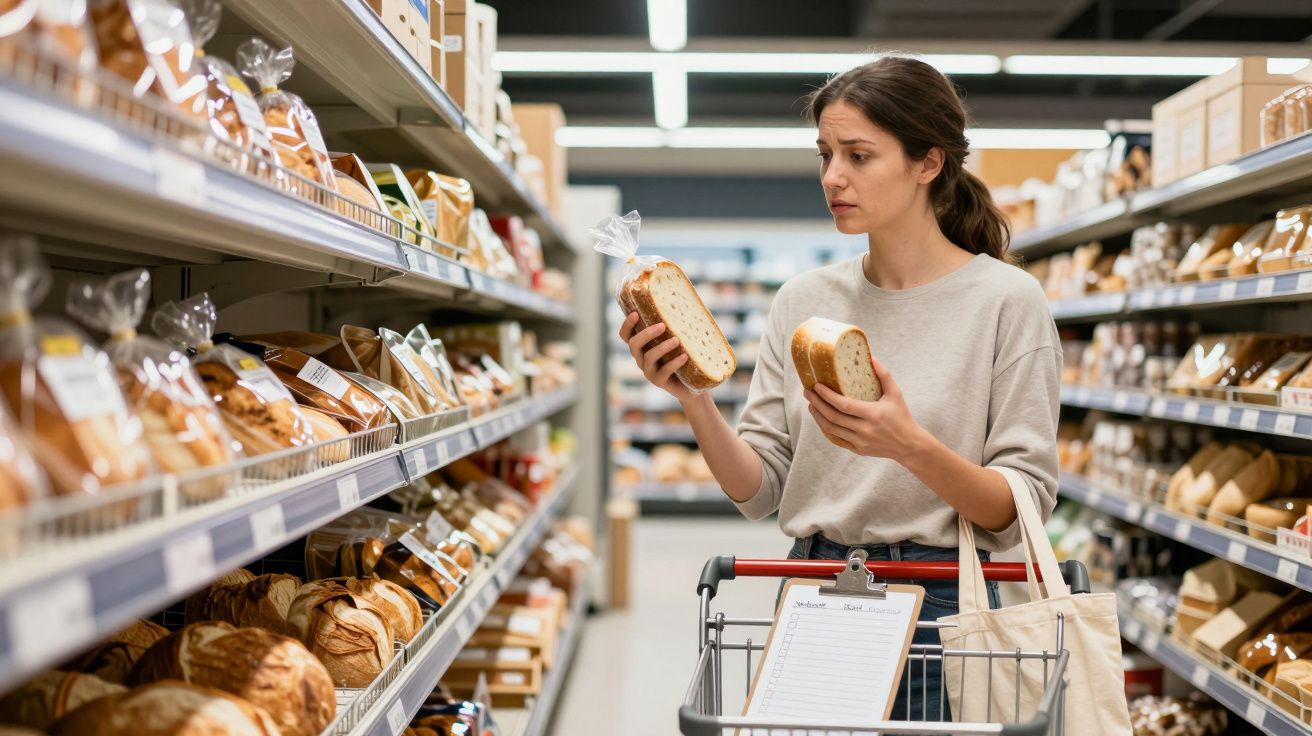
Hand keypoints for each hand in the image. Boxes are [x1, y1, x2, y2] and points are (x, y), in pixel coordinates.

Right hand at [619, 312, 696, 403]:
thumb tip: (688, 301)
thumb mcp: (679, 338)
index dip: (627, 324)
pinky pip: (663, 372)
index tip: (635, 313)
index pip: (626, 335)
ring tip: (677, 340)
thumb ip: (676, 324)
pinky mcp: (659, 382)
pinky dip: (673, 363)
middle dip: (646, 334)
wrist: (693, 383)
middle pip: (633, 344)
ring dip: (662, 347)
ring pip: (648, 357)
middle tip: (662, 325)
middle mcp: (641, 358)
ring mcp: (649, 371)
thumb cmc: (685, 355)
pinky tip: (685, 356)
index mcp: (642, 346)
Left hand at [804, 358, 927, 461]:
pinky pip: (836, 439)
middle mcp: (864, 429)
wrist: (909, 445)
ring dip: (818, 416)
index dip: (827, 396)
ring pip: (831, 429)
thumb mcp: (896, 394)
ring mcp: (859, 441)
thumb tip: (872, 358)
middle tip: (808, 392)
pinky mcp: (858, 450)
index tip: (817, 386)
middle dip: (817, 403)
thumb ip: (884, 375)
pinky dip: (826, 429)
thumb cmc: (902, 416)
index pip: (843, 405)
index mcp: (872, 414)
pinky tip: (821, 419)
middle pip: (832, 417)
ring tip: (811, 404)